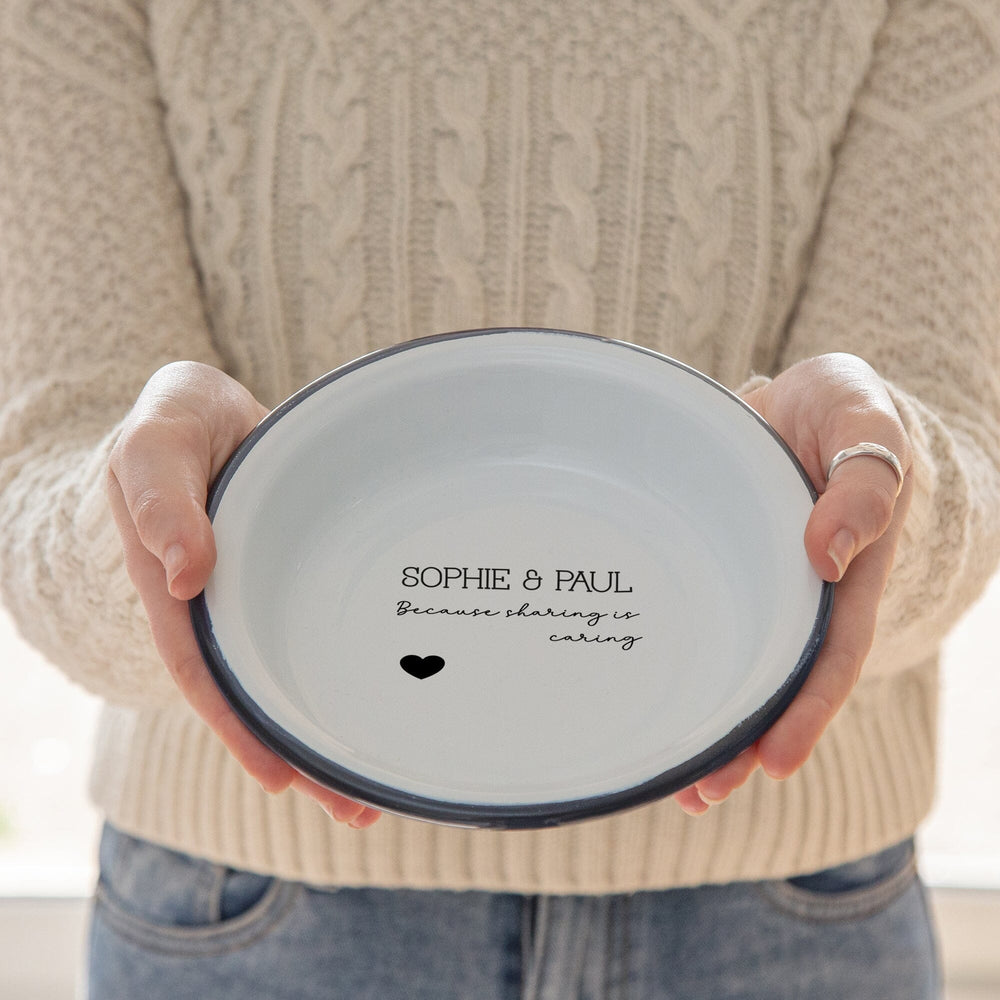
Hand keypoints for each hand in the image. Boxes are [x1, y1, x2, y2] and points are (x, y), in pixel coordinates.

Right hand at [107, 361, 380, 827]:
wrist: (211, 406)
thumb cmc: (175, 424)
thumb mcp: (153, 446)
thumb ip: (160, 503)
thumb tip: (186, 574)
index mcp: (175, 589)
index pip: (204, 674)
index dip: (239, 728)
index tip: (284, 776)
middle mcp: (221, 604)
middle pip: (259, 693)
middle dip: (303, 753)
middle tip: (359, 805)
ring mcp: (263, 592)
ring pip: (296, 670)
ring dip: (334, 724)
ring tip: (385, 781)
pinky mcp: (299, 573)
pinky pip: (320, 627)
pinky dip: (348, 665)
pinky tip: (389, 692)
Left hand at [675, 353, 912, 814]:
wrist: (800, 397)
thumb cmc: (844, 412)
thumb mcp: (867, 428)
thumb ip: (863, 483)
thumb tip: (828, 554)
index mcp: (846, 577)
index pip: (830, 658)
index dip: (806, 712)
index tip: (773, 761)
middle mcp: (799, 593)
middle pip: (774, 682)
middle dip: (742, 742)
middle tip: (699, 791)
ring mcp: (754, 583)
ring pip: (731, 663)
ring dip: (704, 719)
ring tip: (667, 777)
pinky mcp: (713, 563)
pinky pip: (697, 615)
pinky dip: (673, 656)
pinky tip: (639, 690)